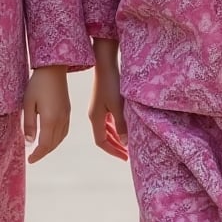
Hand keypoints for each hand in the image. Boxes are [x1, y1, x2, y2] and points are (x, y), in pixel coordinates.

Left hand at [22, 66, 69, 164]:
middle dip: (43, 153)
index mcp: (50, 119)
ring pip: (60, 139)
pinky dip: (57, 139)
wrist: (54, 68)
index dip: (37, 155)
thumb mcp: (28, 103)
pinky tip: (51, 138)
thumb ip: (28, 124)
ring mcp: (66, 115)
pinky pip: (64, 131)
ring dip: (50, 147)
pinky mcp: (68, 110)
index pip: (44, 145)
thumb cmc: (37, 84)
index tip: (29, 160)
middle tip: (32, 157)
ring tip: (40, 149)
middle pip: (53, 144)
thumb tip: (29, 142)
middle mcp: (61, 120)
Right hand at [89, 39, 127, 161]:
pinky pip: (108, 120)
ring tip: (126, 145)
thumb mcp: (118, 106)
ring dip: (115, 138)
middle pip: (103, 137)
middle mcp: (94, 115)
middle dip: (115, 147)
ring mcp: (98, 108)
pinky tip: (123, 128)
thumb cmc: (111, 84)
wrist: (105, 63)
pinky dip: (115, 127)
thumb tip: (125, 143)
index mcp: (95, 118)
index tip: (125, 158)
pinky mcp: (102, 101)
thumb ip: (122, 125)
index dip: (113, 151)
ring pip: (106, 129)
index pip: (101, 142)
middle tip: (127, 155)